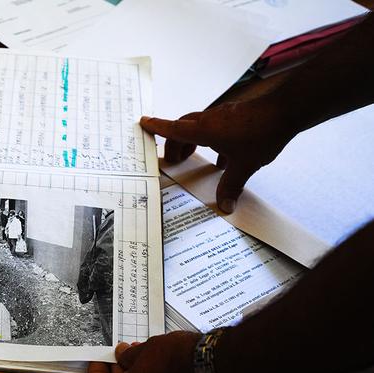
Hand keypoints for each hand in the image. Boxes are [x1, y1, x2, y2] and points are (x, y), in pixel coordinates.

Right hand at [140, 98, 296, 212]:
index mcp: (204, 130)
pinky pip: (216, 128)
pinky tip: (224, 156)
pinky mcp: (236, 117)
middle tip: (172, 158)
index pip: (174, 129)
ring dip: (192, 140)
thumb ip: (231, 186)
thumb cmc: (261, 134)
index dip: (157, 127)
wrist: (286, 111)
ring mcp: (223, 117)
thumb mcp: (244, 165)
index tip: (143, 122)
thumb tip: (224, 206)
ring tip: (193, 156)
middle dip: (174, 142)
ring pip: (199, 127)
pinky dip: (213, 140)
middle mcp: (210, 120)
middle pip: (183, 128)